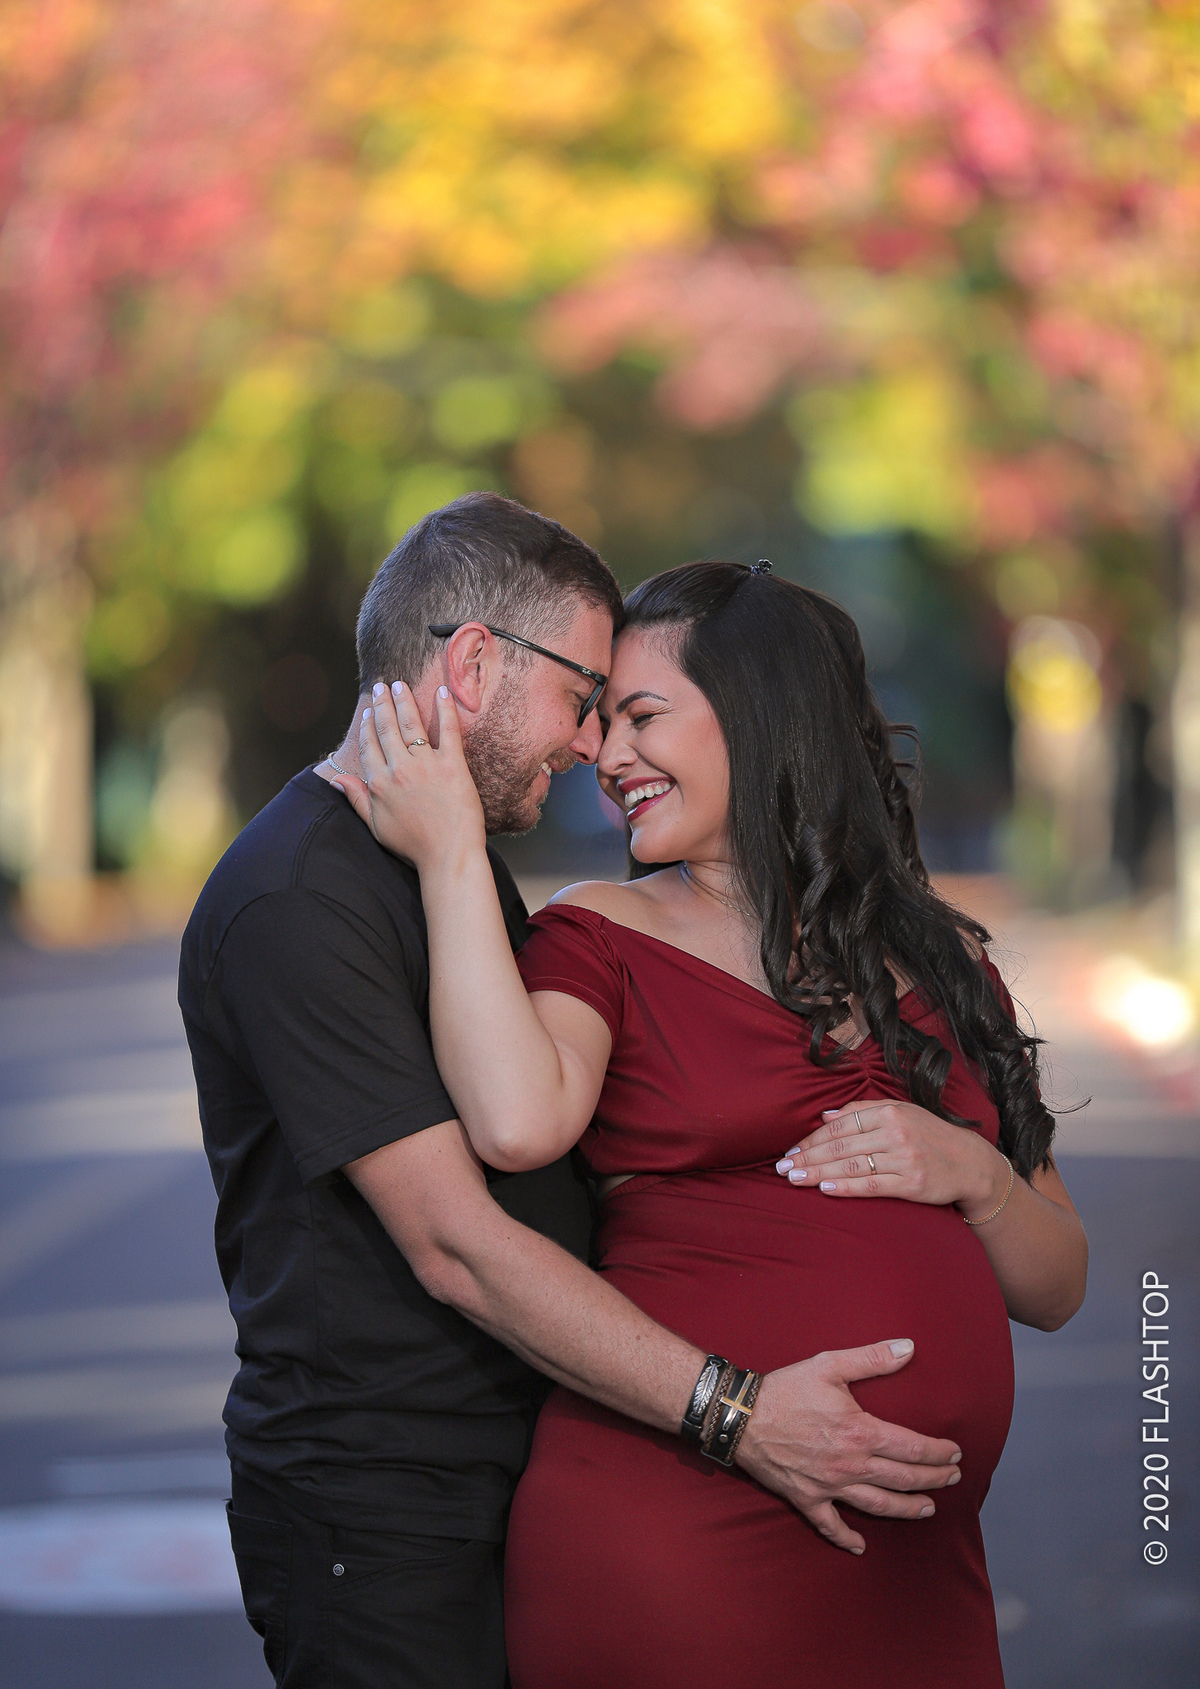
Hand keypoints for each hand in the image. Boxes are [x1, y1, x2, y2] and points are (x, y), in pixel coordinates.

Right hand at [341, 682, 485, 874]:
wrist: (448, 856)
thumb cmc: (413, 846)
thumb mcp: (376, 826)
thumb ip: (356, 799)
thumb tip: (336, 779)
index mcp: (379, 784)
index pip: (369, 746)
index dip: (368, 726)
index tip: (369, 711)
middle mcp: (399, 769)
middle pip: (387, 728)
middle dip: (382, 704)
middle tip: (381, 686)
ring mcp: (426, 765)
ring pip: (410, 724)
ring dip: (403, 700)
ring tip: (400, 685)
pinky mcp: (453, 765)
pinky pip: (448, 730)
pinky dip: (445, 708)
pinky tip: (441, 691)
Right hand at [735, 1339, 962, 1553]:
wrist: (741, 1416)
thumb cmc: (786, 1388)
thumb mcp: (829, 1365)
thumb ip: (872, 1358)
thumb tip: (909, 1347)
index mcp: (861, 1433)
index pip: (913, 1448)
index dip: (938, 1452)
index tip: (955, 1453)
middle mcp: (851, 1465)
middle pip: (903, 1479)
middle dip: (934, 1480)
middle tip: (953, 1479)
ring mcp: (830, 1487)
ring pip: (878, 1506)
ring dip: (907, 1509)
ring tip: (928, 1509)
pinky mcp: (807, 1499)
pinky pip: (830, 1525)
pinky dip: (846, 1538)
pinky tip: (861, 1547)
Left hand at [775, 1098, 1007, 1217]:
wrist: (970, 1162)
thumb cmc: (929, 1135)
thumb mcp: (900, 1112)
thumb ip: (862, 1111)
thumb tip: (824, 1115)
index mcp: (889, 1111)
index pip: (840, 1125)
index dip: (812, 1139)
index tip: (791, 1150)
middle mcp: (896, 1132)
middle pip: (841, 1145)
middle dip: (807, 1156)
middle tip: (782, 1167)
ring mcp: (904, 1159)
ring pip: (851, 1165)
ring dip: (818, 1172)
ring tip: (794, 1178)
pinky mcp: (912, 1184)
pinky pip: (871, 1186)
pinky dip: (845, 1187)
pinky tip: (824, 1188)